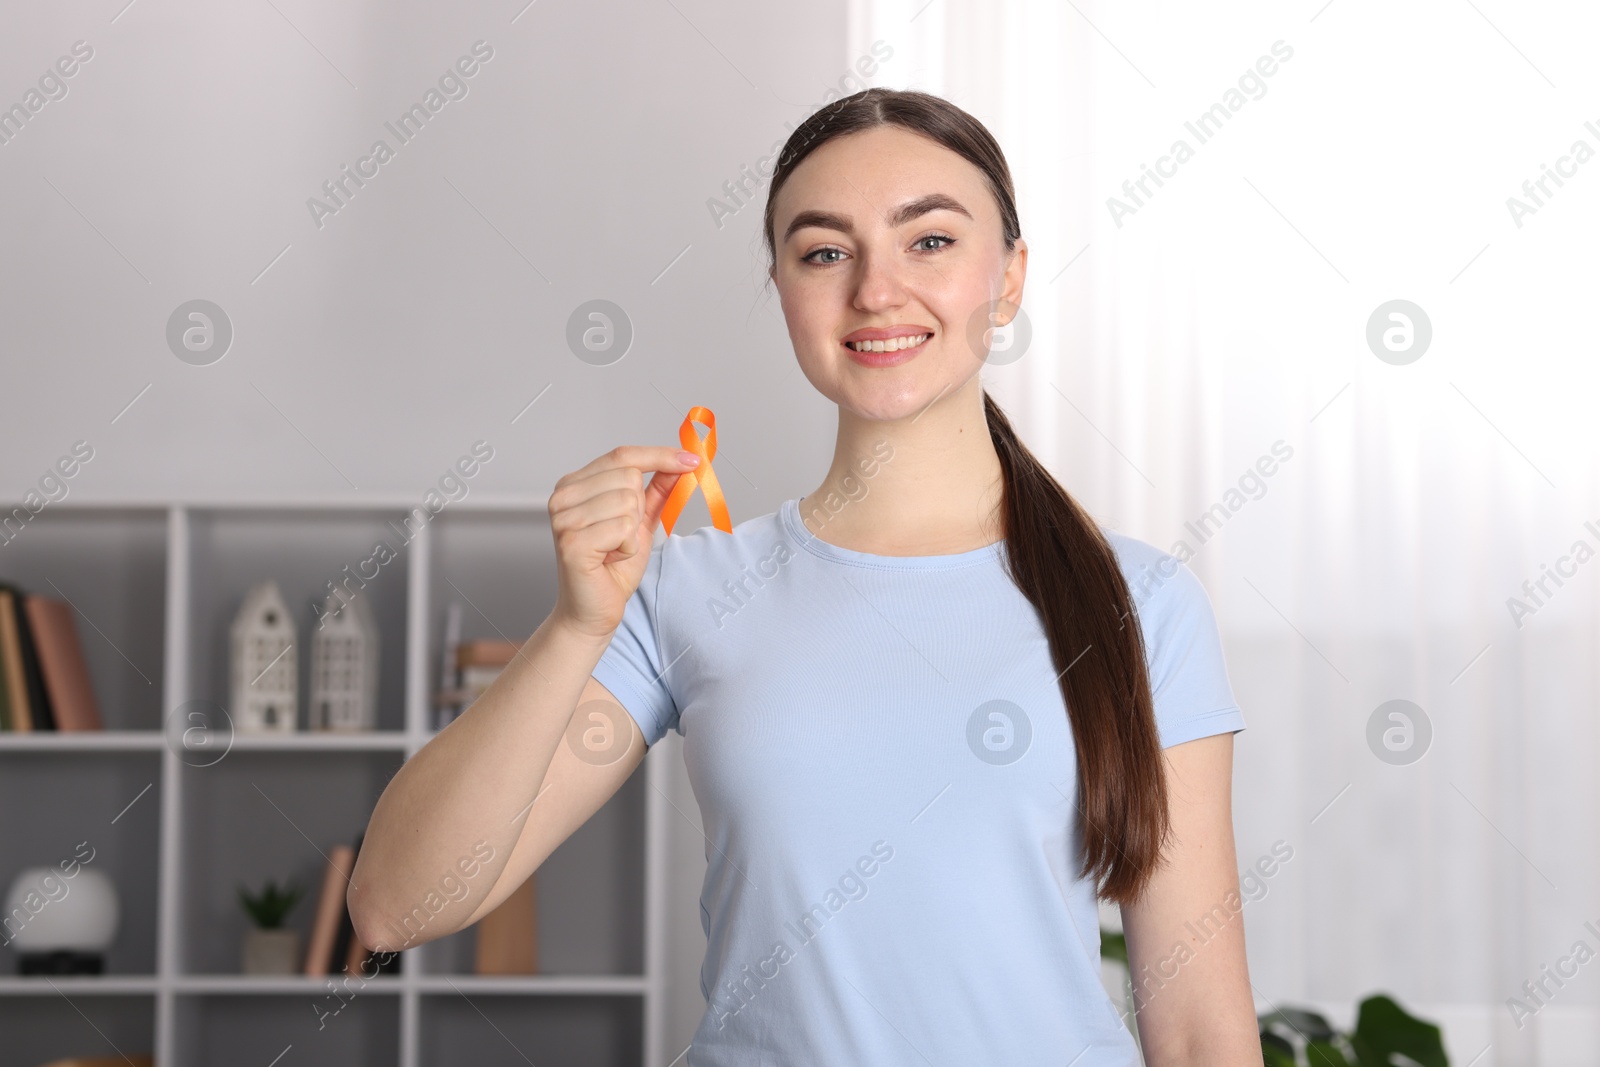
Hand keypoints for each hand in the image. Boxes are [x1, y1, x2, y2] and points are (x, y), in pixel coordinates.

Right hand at [548, 445, 700, 640]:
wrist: (592, 611)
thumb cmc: (611, 568)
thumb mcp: (641, 522)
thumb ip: (656, 491)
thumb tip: (680, 464)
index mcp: (575, 484)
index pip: (622, 455)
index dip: (660, 455)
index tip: (692, 460)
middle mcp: (563, 496)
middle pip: (629, 478)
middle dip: (638, 510)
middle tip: (620, 536)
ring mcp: (564, 519)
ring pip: (628, 502)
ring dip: (632, 533)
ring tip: (613, 549)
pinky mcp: (572, 542)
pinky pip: (623, 529)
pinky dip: (627, 548)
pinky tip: (609, 560)